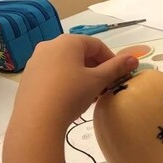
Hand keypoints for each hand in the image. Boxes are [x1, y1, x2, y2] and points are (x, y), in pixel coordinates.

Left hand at [11, 35, 138, 132]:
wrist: (36, 120)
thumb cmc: (71, 94)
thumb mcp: (97, 81)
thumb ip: (116, 68)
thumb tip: (133, 59)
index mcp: (67, 42)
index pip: (96, 45)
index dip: (111, 59)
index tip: (118, 75)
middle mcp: (49, 45)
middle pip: (79, 53)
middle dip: (95, 68)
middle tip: (104, 86)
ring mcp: (36, 61)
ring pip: (65, 63)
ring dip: (80, 75)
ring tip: (88, 94)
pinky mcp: (28, 77)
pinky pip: (51, 73)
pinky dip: (64, 81)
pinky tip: (69, 98)